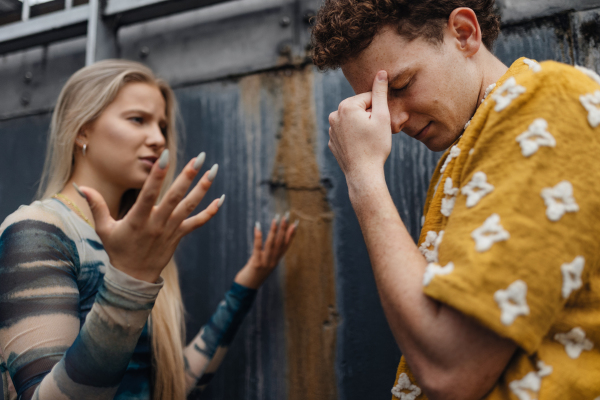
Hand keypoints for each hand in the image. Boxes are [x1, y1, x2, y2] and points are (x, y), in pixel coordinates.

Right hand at [79, 150, 222, 282]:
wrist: (133, 278)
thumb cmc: (117, 249)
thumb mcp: (104, 228)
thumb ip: (96, 205)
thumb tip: (81, 186)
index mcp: (138, 220)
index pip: (148, 194)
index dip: (157, 175)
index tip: (166, 156)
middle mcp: (157, 223)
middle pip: (175, 197)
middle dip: (188, 176)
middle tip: (200, 157)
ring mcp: (170, 230)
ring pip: (189, 207)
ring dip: (203, 188)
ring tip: (214, 169)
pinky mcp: (179, 236)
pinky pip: (197, 223)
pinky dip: (210, 212)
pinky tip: (221, 199)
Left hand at [234, 213, 297, 288]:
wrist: (246, 289)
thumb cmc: (253, 275)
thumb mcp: (262, 263)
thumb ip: (267, 254)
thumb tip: (269, 241)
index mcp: (276, 261)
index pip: (286, 245)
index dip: (291, 234)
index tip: (295, 223)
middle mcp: (273, 261)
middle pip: (280, 243)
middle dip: (284, 229)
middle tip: (286, 216)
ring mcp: (265, 263)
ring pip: (271, 244)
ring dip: (274, 231)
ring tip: (276, 219)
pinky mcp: (256, 264)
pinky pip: (258, 248)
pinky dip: (258, 237)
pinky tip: (258, 227)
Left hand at [328, 70, 391, 179]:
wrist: (363, 173)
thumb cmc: (375, 145)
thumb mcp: (382, 116)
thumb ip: (380, 92)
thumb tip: (381, 72)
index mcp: (346, 106)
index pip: (369, 98)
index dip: (379, 110)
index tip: (380, 124)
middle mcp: (334, 115)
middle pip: (360, 109)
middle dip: (370, 117)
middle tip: (375, 134)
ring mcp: (331, 130)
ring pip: (354, 121)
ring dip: (363, 127)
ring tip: (368, 141)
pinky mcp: (332, 142)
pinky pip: (347, 134)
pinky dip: (355, 138)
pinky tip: (360, 148)